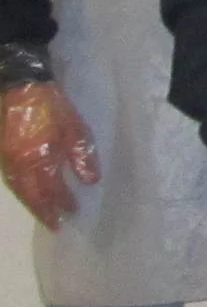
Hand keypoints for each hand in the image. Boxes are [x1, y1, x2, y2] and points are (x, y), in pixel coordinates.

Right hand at [2, 83, 97, 229]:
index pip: (52, 189)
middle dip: (43, 211)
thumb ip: (82, 156)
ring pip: (18, 189)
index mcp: (39, 158)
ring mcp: (5, 160)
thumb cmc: (53, 106)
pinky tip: (29, 194)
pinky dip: (21, 191)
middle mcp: (19, 164)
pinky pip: (10, 180)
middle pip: (31, 195)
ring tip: (44, 214)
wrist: (21, 86)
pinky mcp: (0, 154)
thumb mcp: (75, 129)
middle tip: (55, 225)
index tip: (73, 212)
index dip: (63, 202)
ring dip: (31, 203)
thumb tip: (91, 181)